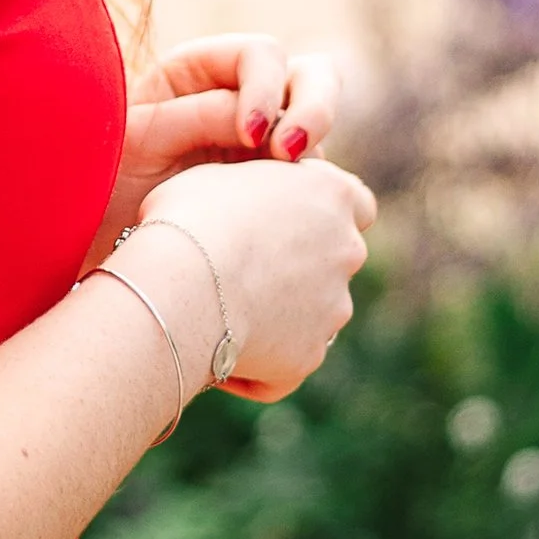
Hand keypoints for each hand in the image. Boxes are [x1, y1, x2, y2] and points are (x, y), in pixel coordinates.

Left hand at [101, 31, 341, 246]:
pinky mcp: (275, 188)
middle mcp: (240, 99)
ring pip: (320, 130)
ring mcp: (263, 144)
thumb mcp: (141, 140)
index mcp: (199, 71)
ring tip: (297, 193)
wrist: (98, 241)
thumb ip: (199, 116)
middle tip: (290, 154)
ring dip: (318, 155)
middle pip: (311, 75)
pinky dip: (314, 195)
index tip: (251, 136)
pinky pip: (315, 182)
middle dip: (315, 108)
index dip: (266, 89)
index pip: (260, 55)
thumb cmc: (101, 181)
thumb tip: (265, 121)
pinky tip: (289, 223)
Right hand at [126, 155, 375, 404]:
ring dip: (280, 313)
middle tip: (243, 268)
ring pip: (314, 311)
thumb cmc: (190, 217)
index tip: (290, 218)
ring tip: (221, 314)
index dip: (325, 212)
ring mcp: (334, 308)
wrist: (181, 286)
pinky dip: (259, 361)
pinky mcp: (309, 354)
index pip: (356, 202)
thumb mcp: (219, 177)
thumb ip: (254, 188)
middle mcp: (346, 250)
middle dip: (300, 265)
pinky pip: (287, 359)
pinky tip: (217, 356)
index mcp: (331, 194)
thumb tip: (247, 204)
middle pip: (335, 258)